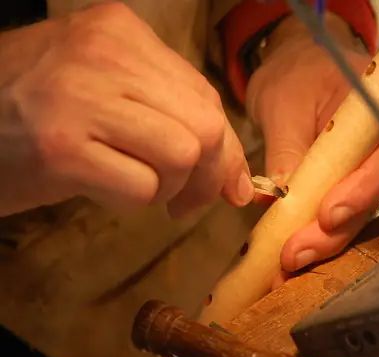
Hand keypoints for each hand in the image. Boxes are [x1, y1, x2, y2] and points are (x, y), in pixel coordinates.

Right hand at [0, 2, 253, 217]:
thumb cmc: (36, 107)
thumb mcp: (107, 90)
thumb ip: (174, 118)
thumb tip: (241, 184)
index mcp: (120, 31)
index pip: (206, 96)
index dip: (225, 149)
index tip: (222, 182)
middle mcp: (103, 53)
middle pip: (205, 126)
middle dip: (208, 176)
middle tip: (184, 200)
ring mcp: (79, 96)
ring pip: (182, 155)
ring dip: (171, 189)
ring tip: (143, 191)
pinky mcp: (61, 147)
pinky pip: (142, 188)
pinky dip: (135, 203)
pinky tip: (106, 192)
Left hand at [246, 15, 378, 286]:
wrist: (299, 68)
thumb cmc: (297, 74)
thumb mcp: (284, 102)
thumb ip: (287, 148)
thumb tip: (280, 198)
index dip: (359, 192)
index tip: (328, 216)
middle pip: (370, 198)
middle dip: (332, 233)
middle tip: (293, 256)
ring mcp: (370, 173)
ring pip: (355, 217)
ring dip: (321, 245)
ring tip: (285, 267)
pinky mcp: (351, 190)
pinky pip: (340, 219)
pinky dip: (316, 239)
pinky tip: (291, 260)